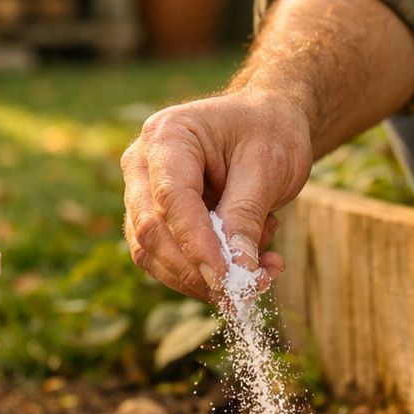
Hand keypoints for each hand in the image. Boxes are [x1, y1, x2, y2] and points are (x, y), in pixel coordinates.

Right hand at [121, 90, 311, 299]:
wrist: (270, 125)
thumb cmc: (270, 134)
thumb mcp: (268, 167)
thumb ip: (246, 217)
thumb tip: (236, 272)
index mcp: (167, 135)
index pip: (171, 199)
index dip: (196, 244)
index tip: (227, 279)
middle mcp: (143, 164)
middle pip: (151, 231)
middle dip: (197, 270)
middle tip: (246, 289)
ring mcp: (144, 194)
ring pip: (154, 254)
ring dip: (204, 277)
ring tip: (263, 270)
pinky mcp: (157, 220)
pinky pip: (169, 260)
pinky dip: (208, 273)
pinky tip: (251, 265)